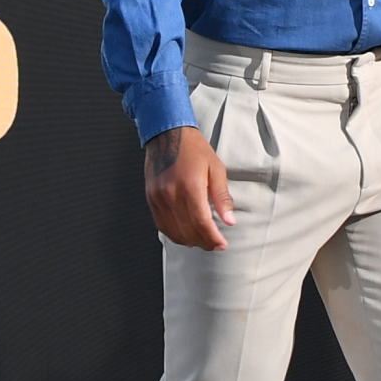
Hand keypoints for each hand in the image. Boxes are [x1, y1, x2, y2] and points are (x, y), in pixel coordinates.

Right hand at [144, 126, 233, 250]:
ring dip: (190, 241)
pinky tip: (185, 236)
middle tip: (215, 245)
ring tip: (203, 242)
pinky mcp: (151, 199)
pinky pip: (162, 225)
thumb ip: (222, 197)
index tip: (222, 244)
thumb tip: (230, 221)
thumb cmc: (194, 149)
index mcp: (190, 186)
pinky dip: (174, 234)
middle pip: (188, 230)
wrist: (167, 135)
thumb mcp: (216, 168)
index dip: (212, 238)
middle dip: (204, 242)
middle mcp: (171, 194)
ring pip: (174, 231)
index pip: (201, 222)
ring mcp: (158, 198)